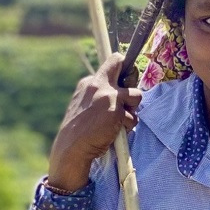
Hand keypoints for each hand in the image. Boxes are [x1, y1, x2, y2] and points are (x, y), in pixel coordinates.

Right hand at [47, 55, 139, 193]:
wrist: (72, 148)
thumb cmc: (79, 131)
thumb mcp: (84, 106)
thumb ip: (99, 96)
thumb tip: (121, 94)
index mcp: (89, 83)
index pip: (112, 61)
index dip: (122, 68)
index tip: (126, 77)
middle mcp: (98, 84)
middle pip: (126, 67)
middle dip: (132, 77)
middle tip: (127, 98)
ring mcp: (109, 96)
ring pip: (137, 95)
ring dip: (132, 110)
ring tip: (119, 122)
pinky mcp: (117, 110)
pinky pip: (134, 118)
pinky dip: (128, 127)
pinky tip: (115, 133)